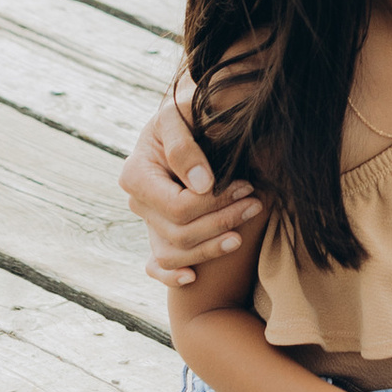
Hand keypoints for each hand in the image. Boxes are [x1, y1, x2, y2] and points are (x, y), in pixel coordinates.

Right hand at [122, 100, 264, 286]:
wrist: (185, 122)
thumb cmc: (184, 114)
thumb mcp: (178, 116)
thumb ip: (184, 147)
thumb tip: (202, 185)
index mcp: (136, 175)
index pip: (177, 206)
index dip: (213, 202)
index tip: (245, 185)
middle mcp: (137, 203)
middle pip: (179, 232)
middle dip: (221, 221)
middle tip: (255, 203)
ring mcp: (147, 222)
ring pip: (174, 254)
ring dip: (209, 249)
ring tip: (241, 235)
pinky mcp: (158, 233)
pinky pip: (157, 266)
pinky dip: (171, 277)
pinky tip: (193, 277)